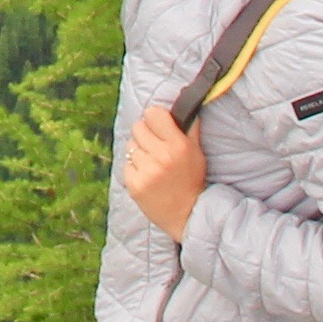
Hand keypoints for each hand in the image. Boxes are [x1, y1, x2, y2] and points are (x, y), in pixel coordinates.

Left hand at [119, 101, 207, 239]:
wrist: (186, 214)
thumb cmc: (192, 180)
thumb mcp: (197, 153)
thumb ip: (190, 129)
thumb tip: (187, 107)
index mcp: (178, 145)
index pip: (153, 113)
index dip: (154, 118)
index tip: (158, 126)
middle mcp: (161, 156)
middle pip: (137, 127)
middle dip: (144, 134)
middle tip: (154, 147)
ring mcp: (146, 170)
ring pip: (130, 146)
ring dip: (139, 152)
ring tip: (152, 164)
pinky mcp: (134, 184)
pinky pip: (125, 164)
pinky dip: (134, 168)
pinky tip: (146, 176)